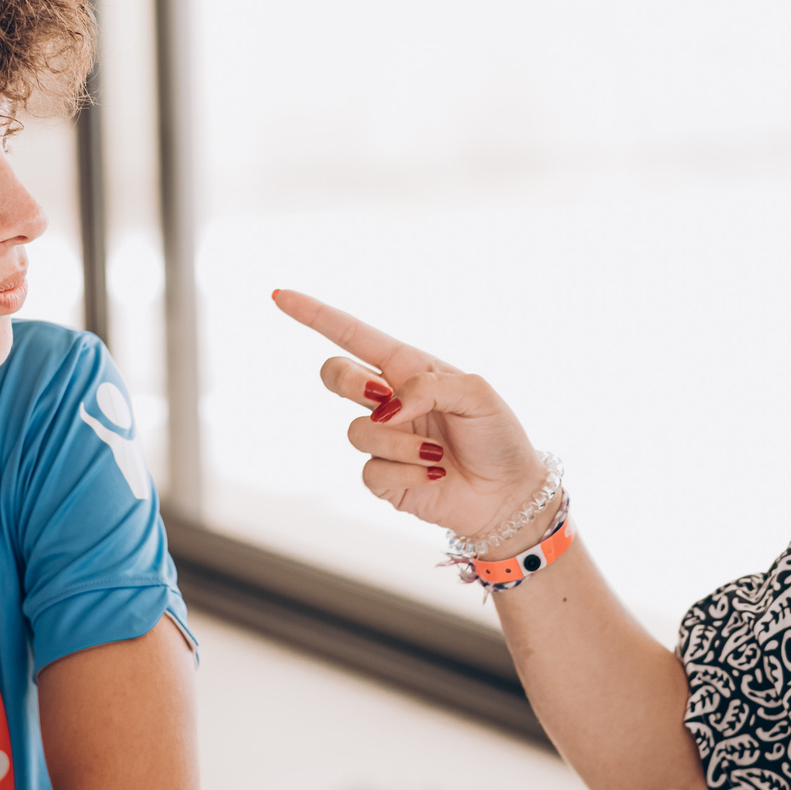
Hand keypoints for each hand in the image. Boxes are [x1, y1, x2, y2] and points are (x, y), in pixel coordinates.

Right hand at [273, 290, 549, 541]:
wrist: (510, 493)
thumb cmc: (498, 435)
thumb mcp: (477, 393)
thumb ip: (428, 387)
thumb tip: (385, 407)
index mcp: (409, 368)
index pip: (353, 335)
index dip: (314, 315)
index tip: (280, 296)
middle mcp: (389, 400)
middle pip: (335, 375)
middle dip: (349, 382)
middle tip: (381, 395)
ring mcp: (384, 440)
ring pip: (358, 431)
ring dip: (399, 443)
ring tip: (436, 454)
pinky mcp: (383, 478)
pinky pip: (370, 471)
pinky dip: (405, 472)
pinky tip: (433, 475)